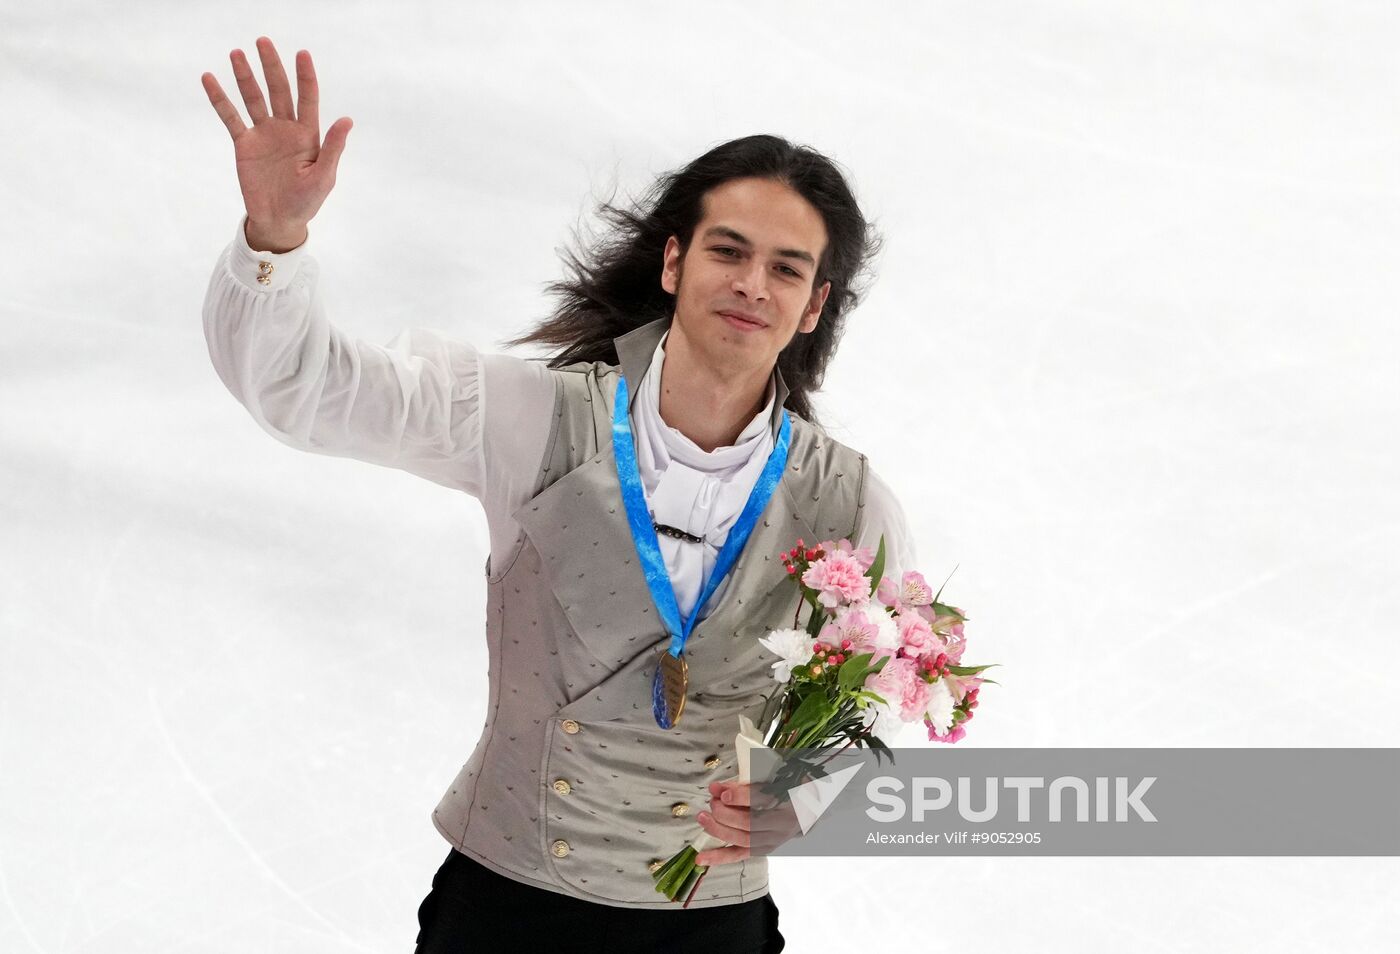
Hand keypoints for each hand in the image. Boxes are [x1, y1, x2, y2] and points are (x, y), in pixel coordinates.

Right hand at [200, 37, 351, 249]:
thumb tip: (347, 120)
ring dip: (245, 76)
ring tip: (237, 53)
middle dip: (272, 67)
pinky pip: (231, 117)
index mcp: (308, 135)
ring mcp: (264, 135)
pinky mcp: (244, 145)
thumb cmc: (306, 202)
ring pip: (254, 98)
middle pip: (278, 91)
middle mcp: (285, 129)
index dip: (305, 77)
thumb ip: (333, 148)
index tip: (302, 54)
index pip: (307, 99)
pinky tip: (210, 79)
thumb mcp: (323, 177)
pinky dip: (220, 99)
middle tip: (263, 41)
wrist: (279, 220)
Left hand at [694, 779, 803, 866]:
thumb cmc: (789, 785)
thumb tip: (718, 788)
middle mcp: (783, 824)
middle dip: (725, 813)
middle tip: (712, 802)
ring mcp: (774, 840)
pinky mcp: (764, 849)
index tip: (724, 793)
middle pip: (750, 823)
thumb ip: (748, 778)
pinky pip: (740, 855)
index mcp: (791, 800)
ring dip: (719, 830)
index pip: (763, 800)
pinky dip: (719, 857)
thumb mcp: (777, 774)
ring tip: (702, 817)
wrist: (808, 807)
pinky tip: (701, 858)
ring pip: (743, 840)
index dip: (741, 797)